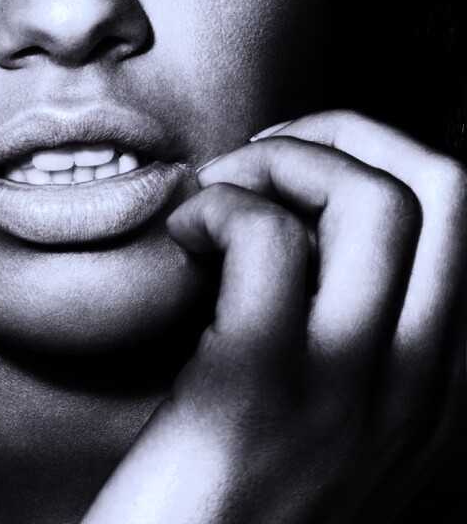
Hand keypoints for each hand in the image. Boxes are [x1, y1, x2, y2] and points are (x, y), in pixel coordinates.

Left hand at [81, 110, 466, 523]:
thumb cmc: (221, 486)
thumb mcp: (316, 414)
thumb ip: (339, 332)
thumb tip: (298, 216)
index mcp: (434, 387)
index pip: (464, 218)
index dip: (375, 159)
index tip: (289, 173)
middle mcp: (417, 389)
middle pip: (446, 190)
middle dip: (339, 135)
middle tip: (251, 163)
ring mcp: (346, 393)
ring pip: (375, 201)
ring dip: (274, 164)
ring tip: (212, 203)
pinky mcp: (257, 391)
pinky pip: (268, 242)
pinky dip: (218, 208)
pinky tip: (182, 241)